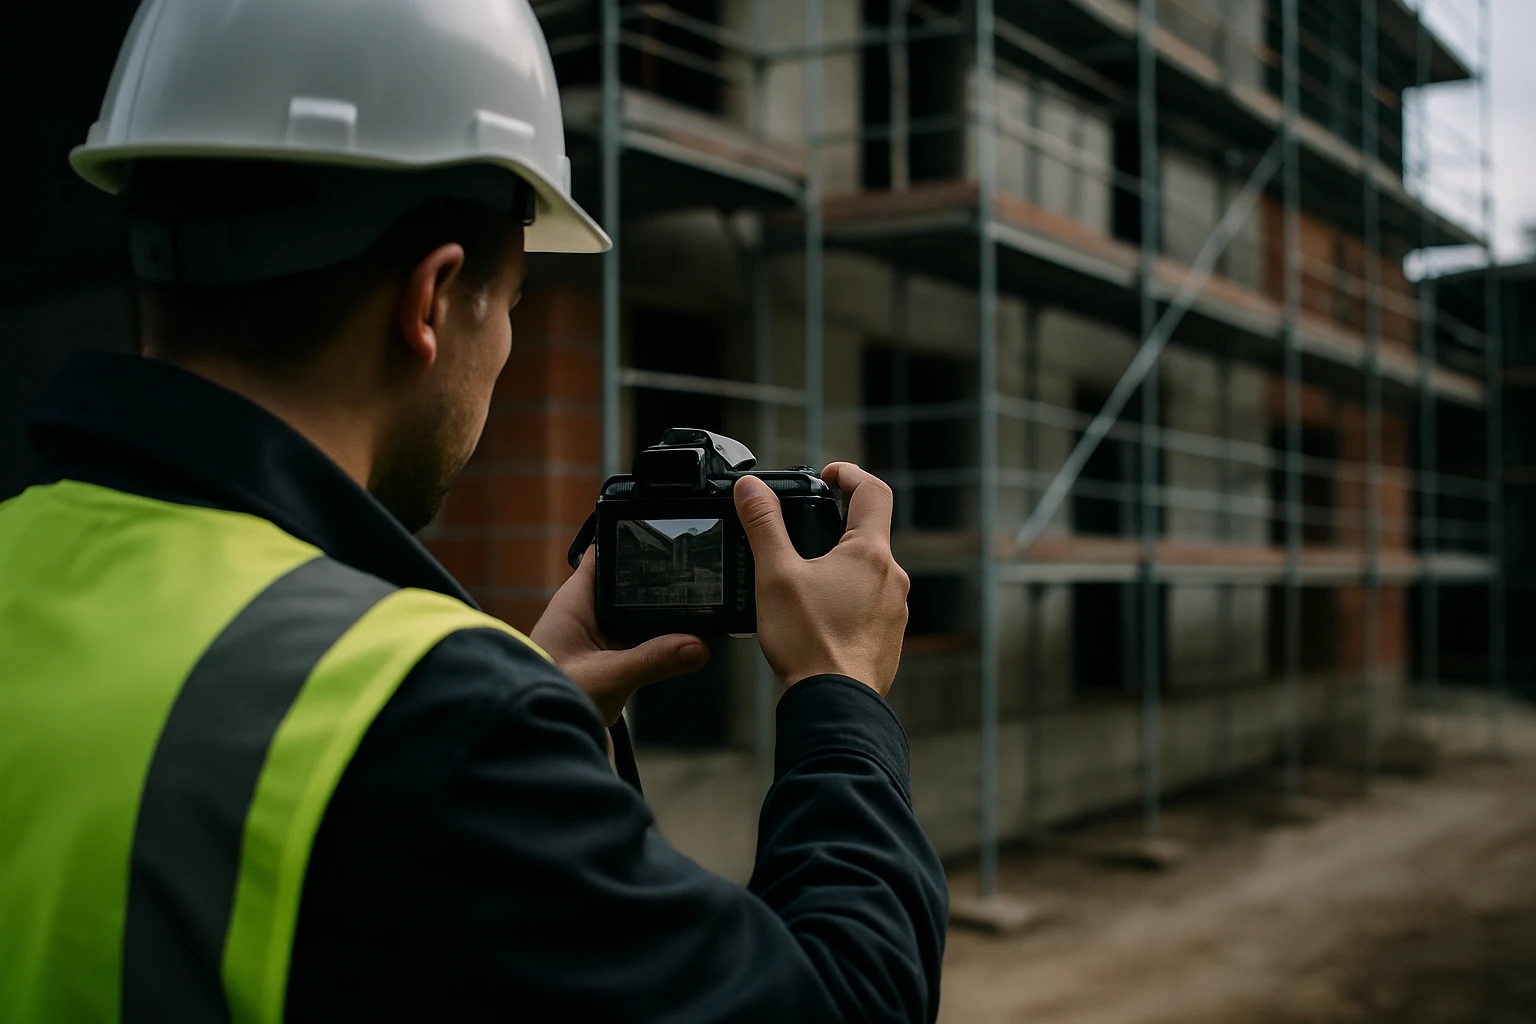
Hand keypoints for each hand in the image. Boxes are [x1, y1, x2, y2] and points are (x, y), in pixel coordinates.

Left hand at [529, 547, 708, 725]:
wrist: (534, 738)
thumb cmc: (548, 700)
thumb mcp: (606, 679)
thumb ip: (652, 661)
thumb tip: (698, 646)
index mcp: (576, 600)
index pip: (604, 552)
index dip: (632, 538)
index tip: (669, 533)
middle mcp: (586, 610)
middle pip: (629, 580)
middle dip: (660, 580)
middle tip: (702, 574)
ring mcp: (596, 633)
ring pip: (637, 611)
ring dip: (660, 614)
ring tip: (702, 606)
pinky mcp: (606, 655)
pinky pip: (638, 636)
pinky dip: (657, 639)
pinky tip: (681, 642)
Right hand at [734, 464, 909, 694]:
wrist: (834, 705)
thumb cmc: (809, 642)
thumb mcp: (776, 575)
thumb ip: (764, 526)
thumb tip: (751, 488)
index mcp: (870, 553)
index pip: (873, 491)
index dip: (849, 474)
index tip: (828, 476)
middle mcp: (892, 578)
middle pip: (870, 534)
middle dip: (837, 528)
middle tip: (804, 531)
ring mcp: (895, 611)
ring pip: (870, 573)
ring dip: (841, 568)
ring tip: (805, 582)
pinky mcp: (889, 638)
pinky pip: (870, 606)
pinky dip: (847, 601)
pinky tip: (818, 618)